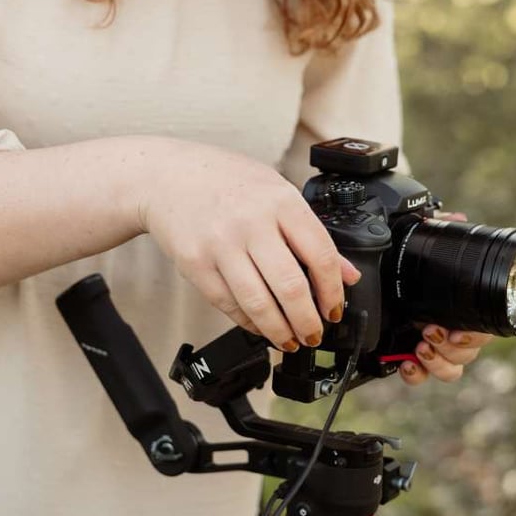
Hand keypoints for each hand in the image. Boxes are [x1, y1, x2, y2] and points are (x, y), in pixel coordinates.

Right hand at [138, 141, 360, 350]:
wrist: (169, 176)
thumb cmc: (227, 182)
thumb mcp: (277, 193)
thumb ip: (312, 233)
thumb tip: (347, 273)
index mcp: (281, 201)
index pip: (320, 254)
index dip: (333, 291)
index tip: (334, 309)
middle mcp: (251, 222)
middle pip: (291, 287)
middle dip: (308, 321)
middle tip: (314, 334)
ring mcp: (220, 244)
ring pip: (258, 303)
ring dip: (279, 330)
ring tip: (290, 339)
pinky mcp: (195, 263)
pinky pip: (228, 304)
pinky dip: (248, 322)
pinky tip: (260, 325)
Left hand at [396, 208, 492, 385]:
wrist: (374, 282)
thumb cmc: (404, 264)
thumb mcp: (420, 244)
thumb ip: (438, 229)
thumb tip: (456, 218)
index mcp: (458, 309)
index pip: (481, 330)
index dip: (474, 335)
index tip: (458, 330)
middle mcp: (450, 331)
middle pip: (467, 353)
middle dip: (451, 346)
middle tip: (430, 332)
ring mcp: (433, 348)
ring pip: (451, 369)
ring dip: (438, 361)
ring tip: (421, 347)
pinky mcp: (410, 358)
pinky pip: (422, 377)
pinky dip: (417, 375)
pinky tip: (406, 365)